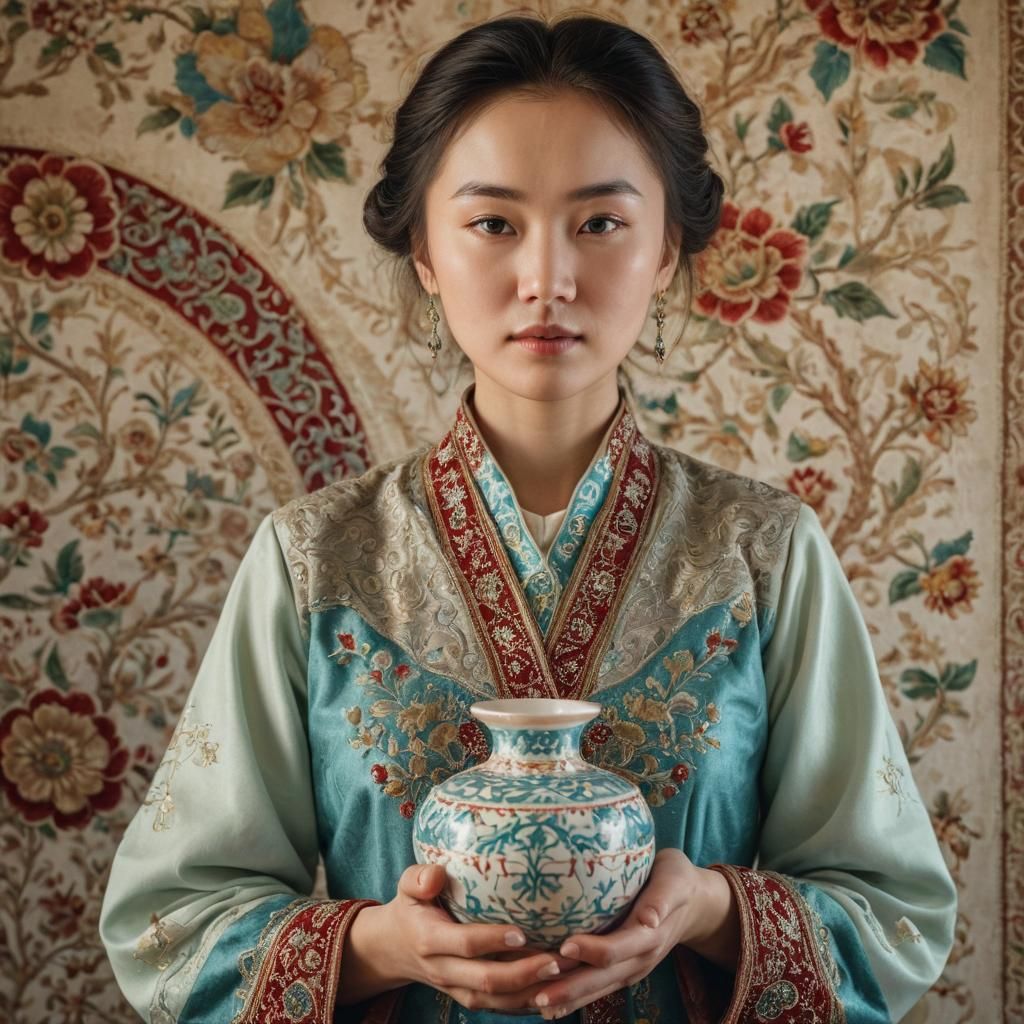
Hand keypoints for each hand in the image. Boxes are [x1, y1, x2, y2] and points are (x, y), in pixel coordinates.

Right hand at [341, 863, 580, 1011]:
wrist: (393, 947)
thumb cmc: (411, 906)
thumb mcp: (407, 886)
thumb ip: (419, 877)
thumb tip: (435, 876)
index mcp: (429, 939)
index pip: (464, 944)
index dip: (492, 941)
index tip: (522, 933)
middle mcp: (443, 970)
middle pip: (485, 980)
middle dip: (523, 973)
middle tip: (556, 960)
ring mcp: (455, 988)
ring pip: (495, 1000)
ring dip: (530, 992)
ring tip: (563, 975)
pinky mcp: (466, 996)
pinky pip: (497, 1007)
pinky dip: (525, 1004)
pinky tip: (553, 992)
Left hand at [528, 848, 739, 1020]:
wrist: (695, 902)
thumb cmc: (677, 880)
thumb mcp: (674, 879)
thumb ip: (662, 898)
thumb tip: (650, 917)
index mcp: (649, 936)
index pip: (616, 949)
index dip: (591, 951)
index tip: (564, 946)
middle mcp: (640, 959)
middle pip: (602, 978)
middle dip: (570, 987)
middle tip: (538, 992)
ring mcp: (632, 969)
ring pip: (598, 989)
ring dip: (568, 998)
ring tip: (536, 1003)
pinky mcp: (625, 970)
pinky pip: (599, 988)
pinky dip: (575, 997)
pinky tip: (550, 1003)